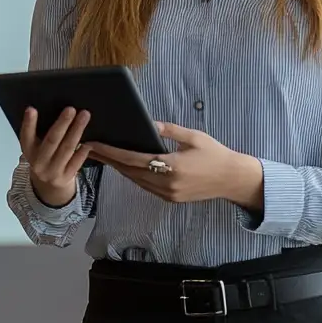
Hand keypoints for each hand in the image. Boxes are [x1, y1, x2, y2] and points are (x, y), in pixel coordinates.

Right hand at [19, 106, 91, 206]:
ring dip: (76, 131)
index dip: (29, 123)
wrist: (49, 187)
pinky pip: (76, 162)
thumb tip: (51, 110)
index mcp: (29, 151)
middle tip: (71, 109)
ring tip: (84, 116)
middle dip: (62, 124)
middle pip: (51, 140)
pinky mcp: (65, 178)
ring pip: (66, 149)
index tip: (31, 109)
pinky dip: (82, 151)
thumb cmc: (44, 158)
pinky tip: (88, 142)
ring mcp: (52, 172)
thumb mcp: (36, 147)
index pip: (26, 136)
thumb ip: (39, 132)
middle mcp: (38, 162)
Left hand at [89, 121, 263, 207]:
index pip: (132, 159)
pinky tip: (123, 166)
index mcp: (172, 167)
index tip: (95, 144)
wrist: (232, 179)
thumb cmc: (215, 154)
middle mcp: (167, 184)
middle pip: (129, 171)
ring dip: (118, 168)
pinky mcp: (170, 199)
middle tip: (89, 148)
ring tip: (101, 156)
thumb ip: (169, 131)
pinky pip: (145, 186)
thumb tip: (148, 123)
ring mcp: (168, 194)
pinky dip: (132, 175)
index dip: (111, 152)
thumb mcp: (193, 137)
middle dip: (108, 160)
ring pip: (135, 180)